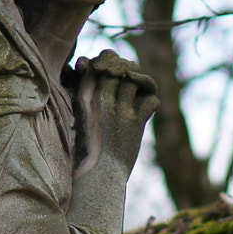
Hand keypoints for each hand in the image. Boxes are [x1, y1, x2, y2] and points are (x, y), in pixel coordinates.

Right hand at [73, 49, 158, 172]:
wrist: (95, 176)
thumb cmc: (86, 150)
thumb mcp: (81, 116)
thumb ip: (90, 95)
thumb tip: (96, 76)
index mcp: (86, 94)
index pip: (104, 58)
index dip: (113, 60)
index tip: (112, 73)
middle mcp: (101, 98)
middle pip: (122, 64)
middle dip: (129, 68)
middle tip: (131, 81)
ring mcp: (119, 109)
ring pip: (136, 79)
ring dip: (142, 83)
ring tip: (140, 92)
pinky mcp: (134, 122)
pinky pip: (151, 99)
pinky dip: (151, 103)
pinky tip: (145, 110)